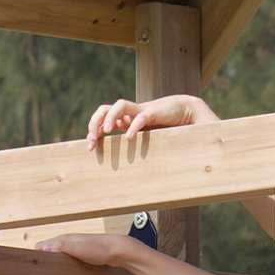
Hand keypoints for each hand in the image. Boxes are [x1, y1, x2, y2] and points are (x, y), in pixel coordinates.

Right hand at [36, 229, 124, 266]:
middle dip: (44, 262)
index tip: (35, 268)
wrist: (118, 251)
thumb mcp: (78, 248)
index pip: (40, 247)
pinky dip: (62, 266)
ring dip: (54, 265)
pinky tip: (65, 274)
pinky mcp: (80, 255)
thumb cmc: (100, 249)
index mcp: (63, 239)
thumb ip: (61, 246)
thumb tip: (43, 248)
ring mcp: (73, 248)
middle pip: (47, 252)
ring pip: (56, 257)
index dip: (36, 256)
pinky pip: (66, 260)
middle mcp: (66, 242)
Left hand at [83, 91, 214, 150]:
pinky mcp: (154, 112)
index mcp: (125, 119)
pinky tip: (129, 138)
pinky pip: (141, 116)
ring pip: (119, 105)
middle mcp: (130, 113)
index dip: (93, 130)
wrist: (185, 112)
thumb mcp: (144, 138)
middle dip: (95, 123)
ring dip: (110, 117)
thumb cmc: (165, 127)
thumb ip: (134, 146)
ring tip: (107, 131)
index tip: (90, 147)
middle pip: (104, 109)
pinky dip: (133, 126)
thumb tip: (123, 169)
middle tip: (91, 140)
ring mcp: (141, 110)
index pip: (102, 118)